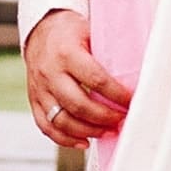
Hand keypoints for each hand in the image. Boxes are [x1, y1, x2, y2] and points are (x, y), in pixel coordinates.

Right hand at [24, 8, 131, 147]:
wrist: (41, 29)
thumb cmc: (71, 31)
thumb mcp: (90, 31)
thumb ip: (107, 52)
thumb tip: (137, 74)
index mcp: (67, 53)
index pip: (96, 80)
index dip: (117, 95)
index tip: (132, 102)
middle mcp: (50, 72)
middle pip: (78, 105)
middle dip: (104, 118)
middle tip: (121, 120)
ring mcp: (39, 88)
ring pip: (61, 120)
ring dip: (88, 131)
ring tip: (107, 132)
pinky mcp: (33, 99)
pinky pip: (46, 126)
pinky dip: (65, 139)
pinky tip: (84, 142)